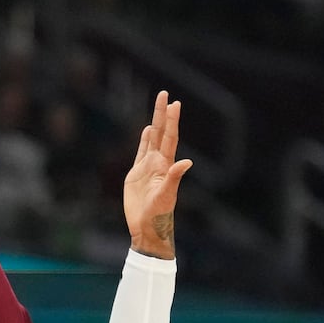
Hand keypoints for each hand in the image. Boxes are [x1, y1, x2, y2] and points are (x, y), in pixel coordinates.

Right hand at [124, 92, 192, 258]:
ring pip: (151, 140)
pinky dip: (144, 140)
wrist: (147, 229)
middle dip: (162, 113)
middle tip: (165, 93)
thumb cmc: (159, 215)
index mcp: (165, 166)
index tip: (175, 104)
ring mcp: (147, 168)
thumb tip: (187, 161)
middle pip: (160, 133)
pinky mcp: (136, 175)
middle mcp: (158, 163)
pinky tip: (146, 131)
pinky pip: (141, 153)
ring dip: (154, 123)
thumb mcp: (167, 196)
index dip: (172, 121)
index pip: (170, 138)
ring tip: (159, 106)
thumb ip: (174, 178)